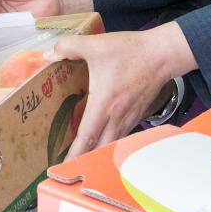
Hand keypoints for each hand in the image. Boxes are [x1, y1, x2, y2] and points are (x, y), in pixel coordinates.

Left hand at [49, 22, 196, 158]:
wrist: (162, 55)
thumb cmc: (130, 51)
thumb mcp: (95, 44)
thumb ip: (68, 46)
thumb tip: (48, 55)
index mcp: (103, 105)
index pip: (86, 138)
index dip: (74, 154)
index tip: (62, 167)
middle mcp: (116, 117)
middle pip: (98, 149)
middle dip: (83, 161)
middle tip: (67, 166)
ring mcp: (128, 119)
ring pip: (111, 146)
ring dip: (97, 154)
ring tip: (82, 158)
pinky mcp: (136, 116)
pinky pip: (121, 137)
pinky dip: (109, 144)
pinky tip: (102, 140)